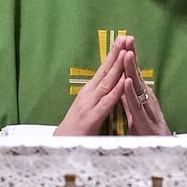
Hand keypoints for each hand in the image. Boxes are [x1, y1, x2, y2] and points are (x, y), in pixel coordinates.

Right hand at [54, 35, 169, 136]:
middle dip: (117, 54)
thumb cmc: (77, 131)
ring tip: (127, 51)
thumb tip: (111, 85)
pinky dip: (116, 92)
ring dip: (118, 67)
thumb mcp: (90, 110)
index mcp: (89, 93)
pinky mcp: (91, 120)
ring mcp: (89, 106)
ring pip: (107, 83)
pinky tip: (124, 81)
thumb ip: (101, 98)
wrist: (59, 150)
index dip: (114, 55)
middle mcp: (88, 95)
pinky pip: (106, 104)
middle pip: (105, 72)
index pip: (104, 70)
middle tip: (126, 36)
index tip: (124, 40)